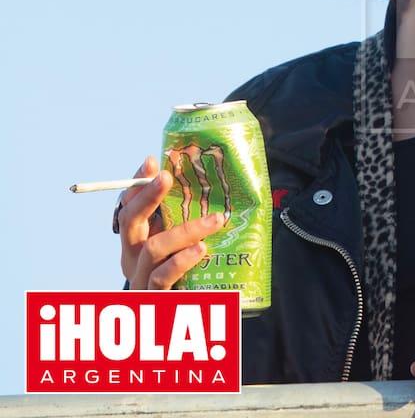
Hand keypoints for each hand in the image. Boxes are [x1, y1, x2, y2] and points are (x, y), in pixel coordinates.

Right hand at [117, 155, 224, 289]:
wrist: (168, 323)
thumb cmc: (179, 276)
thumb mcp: (174, 245)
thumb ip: (180, 221)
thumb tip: (208, 186)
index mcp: (134, 240)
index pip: (128, 205)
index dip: (138, 184)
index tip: (152, 162)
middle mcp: (131, 256)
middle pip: (130, 221)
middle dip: (147, 197)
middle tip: (167, 177)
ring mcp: (140, 277)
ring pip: (154, 248)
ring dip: (185, 230)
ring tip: (214, 220)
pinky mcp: (156, 298)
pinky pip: (163, 277)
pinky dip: (181, 261)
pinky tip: (201, 249)